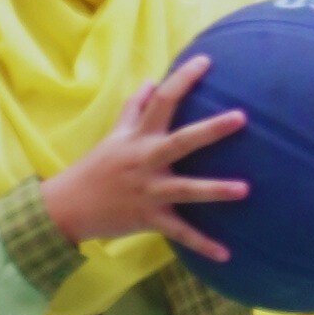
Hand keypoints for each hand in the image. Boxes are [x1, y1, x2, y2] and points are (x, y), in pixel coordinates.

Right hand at [41, 56, 247, 261]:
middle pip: (181, 141)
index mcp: (138, 137)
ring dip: (215, 190)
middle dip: (210, 130)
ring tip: (245, 189)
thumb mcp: (114, 135)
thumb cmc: (96, 167)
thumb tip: (151, 82)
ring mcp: (148, 191)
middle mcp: (145, 161)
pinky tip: (227, 254)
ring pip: (186, 190)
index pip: (162, 100)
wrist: (68, 206)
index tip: (207, 60)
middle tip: (241, 117)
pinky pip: (180, 233)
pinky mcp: (149, 219)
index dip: (183, 79)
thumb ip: (134, 109)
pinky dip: (202, 245)